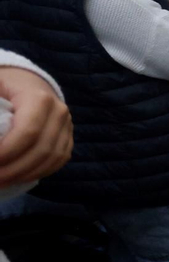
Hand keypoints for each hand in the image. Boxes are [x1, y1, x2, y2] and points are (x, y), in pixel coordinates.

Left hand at [0, 67, 71, 186]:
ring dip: (26, 174)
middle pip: (41, 149)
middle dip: (14, 169)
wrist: (26, 80)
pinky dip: (40, 172)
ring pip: (53, 158)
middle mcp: (59, 112)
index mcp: (39, 98)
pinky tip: (20, 177)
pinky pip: (60, 160)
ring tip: (3, 181)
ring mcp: (67, 125)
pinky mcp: (69, 136)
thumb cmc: (4, 85)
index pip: (27, 132)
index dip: (8, 152)